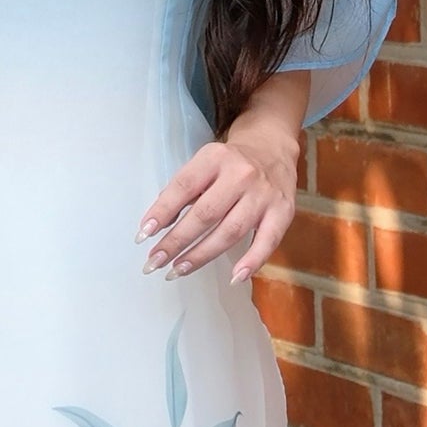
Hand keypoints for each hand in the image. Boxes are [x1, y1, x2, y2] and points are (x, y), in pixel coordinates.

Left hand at [138, 89, 302, 285]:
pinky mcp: (283, 212)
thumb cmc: (230, 163)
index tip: (143, 235)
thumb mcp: (204, 165)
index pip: (184, 187)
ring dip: (201, 255)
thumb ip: (182, 191)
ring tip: (178, 270)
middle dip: (176, 241)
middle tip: (154, 261)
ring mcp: (263, 195)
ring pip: (230, 231)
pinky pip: (267, 242)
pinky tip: (234, 277)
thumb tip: (156, 225)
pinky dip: (251, 262)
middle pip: (205, 214)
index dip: (162, 211)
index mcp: (215, 158)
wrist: (273, 149)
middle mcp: (241, 175)